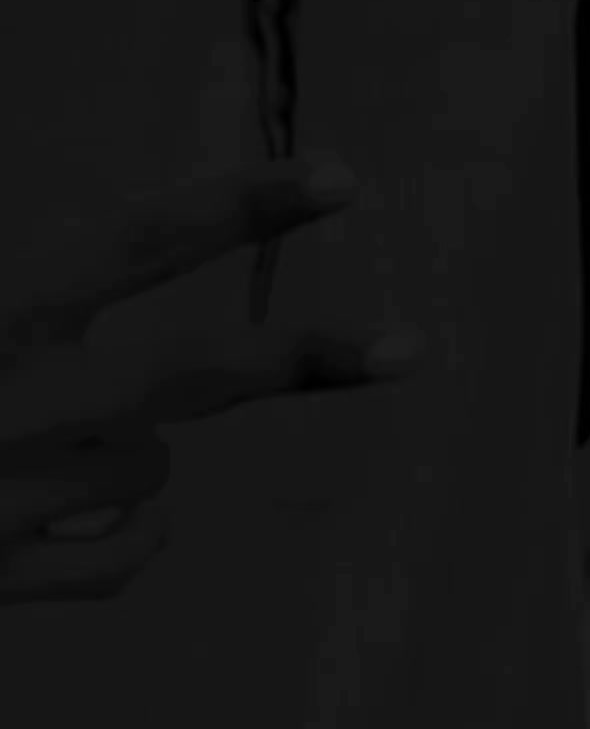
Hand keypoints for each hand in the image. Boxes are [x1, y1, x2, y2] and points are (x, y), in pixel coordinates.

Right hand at [0, 157, 423, 604]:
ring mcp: (10, 492)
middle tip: (409, 348)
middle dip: (303, 357)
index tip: (343, 175)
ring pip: (155, 465)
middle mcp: (17, 397)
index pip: (143, 237)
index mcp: (3, 306)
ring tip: (34, 451)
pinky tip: (60, 518)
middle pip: (193, 369)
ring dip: (128, 455)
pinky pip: (128, 552)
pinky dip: (123, 533)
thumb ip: (46, 292)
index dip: (248, 203)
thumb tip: (153, 297)